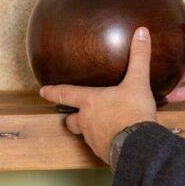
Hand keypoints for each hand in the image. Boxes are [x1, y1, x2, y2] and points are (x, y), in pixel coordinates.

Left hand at [40, 26, 157, 163]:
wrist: (138, 145)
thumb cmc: (133, 113)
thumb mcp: (138, 82)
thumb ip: (139, 57)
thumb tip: (141, 33)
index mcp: (90, 102)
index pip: (65, 94)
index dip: (53, 92)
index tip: (42, 91)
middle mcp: (86, 121)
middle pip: (71, 120)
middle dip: (71, 117)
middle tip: (74, 114)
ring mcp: (93, 139)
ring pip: (84, 134)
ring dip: (89, 129)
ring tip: (101, 126)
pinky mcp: (103, 152)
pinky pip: (99, 145)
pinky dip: (104, 141)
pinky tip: (115, 138)